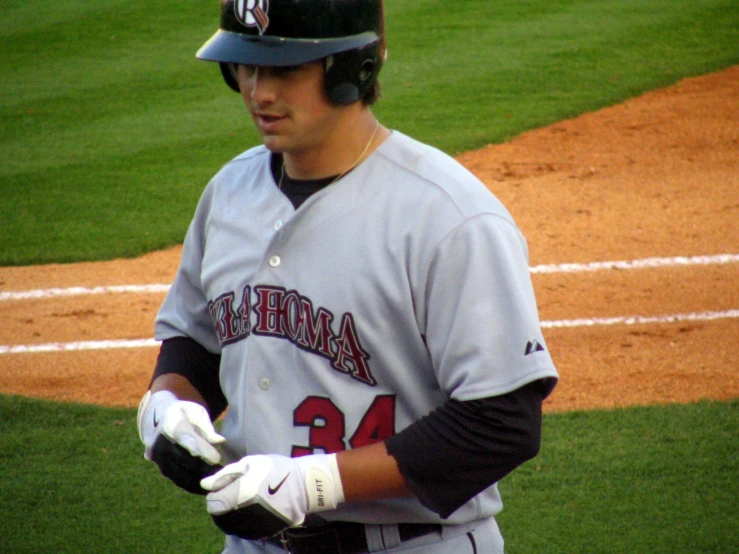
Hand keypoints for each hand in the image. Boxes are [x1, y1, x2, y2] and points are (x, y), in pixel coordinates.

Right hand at [137, 390, 225, 493]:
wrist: (160, 418)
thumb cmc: (186, 414)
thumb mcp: (197, 412)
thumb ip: (207, 427)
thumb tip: (221, 441)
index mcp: (171, 423)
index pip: (187, 439)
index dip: (202, 450)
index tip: (218, 458)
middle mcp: (161, 442)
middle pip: (185, 460)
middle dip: (206, 469)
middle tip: (225, 474)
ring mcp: (159, 458)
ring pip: (181, 474)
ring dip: (201, 480)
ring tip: (220, 483)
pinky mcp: (162, 468)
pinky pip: (178, 480)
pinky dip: (193, 485)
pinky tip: (208, 487)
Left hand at [200, 453, 344, 539]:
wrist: (304, 486)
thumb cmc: (275, 469)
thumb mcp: (250, 463)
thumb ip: (225, 475)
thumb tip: (205, 484)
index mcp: (239, 493)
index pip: (213, 503)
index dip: (217, 493)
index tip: (227, 486)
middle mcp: (244, 513)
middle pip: (219, 517)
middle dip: (222, 505)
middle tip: (235, 493)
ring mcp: (254, 526)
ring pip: (230, 526)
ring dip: (231, 515)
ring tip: (244, 502)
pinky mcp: (263, 532)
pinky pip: (243, 531)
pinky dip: (242, 522)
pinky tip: (252, 511)